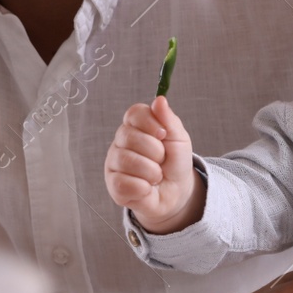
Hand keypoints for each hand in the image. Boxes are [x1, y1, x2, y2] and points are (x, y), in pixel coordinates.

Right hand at [104, 97, 199, 232]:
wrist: (177, 192)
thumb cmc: (175, 162)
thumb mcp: (179, 139)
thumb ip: (169, 119)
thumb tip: (159, 100)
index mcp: (135, 126)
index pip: (134, 113)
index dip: (150, 123)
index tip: (163, 134)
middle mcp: (120, 142)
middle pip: (130, 136)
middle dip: (156, 152)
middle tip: (162, 160)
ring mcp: (114, 163)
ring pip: (127, 161)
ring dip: (151, 172)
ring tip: (156, 176)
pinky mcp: (113, 185)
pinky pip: (124, 183)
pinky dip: (143, 188)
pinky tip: (147, 188)